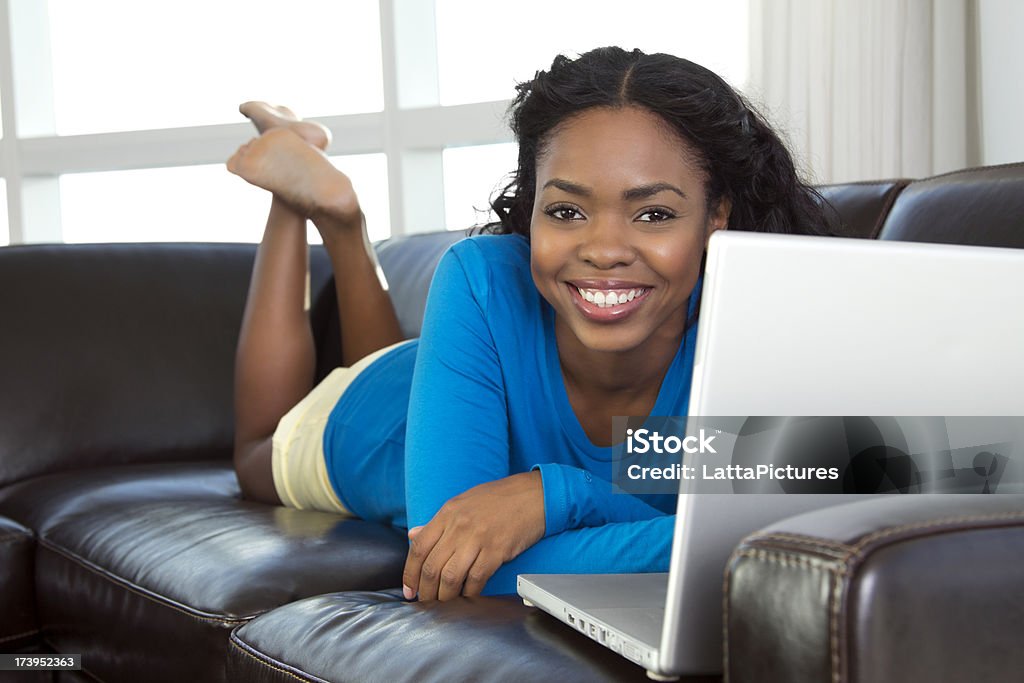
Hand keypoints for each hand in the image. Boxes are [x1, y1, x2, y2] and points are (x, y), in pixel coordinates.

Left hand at [402, 471, 545, 600]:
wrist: (532, 495)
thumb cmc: (498, 499)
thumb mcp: (462, 503)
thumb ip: (437, 522)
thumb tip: (412, 536)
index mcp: (447, 513)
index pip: (418, 548)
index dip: (410, 573)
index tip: (409, 589)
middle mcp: (459, 526)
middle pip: (432, 566)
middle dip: (426, 590)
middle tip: (426, 603)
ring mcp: (478, 538)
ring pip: (451, 576)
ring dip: (445, 597)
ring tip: (444, 604)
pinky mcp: (497, 550)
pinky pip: (477, 579)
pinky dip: (469, 593)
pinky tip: (467, 597)